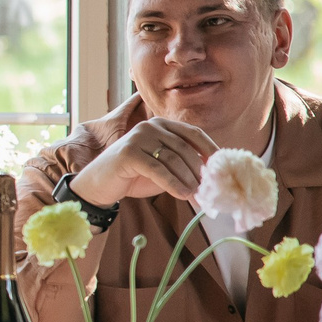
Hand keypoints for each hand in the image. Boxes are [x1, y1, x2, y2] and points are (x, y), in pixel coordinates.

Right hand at [73, 116, 219, 206]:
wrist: (99, 184)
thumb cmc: (134, 176)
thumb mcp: (163, 167)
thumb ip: (183, 165)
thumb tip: (212, 175)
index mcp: (161, 125)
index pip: (194, 133)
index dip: (211, 150)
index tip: (223, 168)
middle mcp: (150, 126)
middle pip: (185, 148)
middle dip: (199, 171)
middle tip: (209, 190)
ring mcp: (138, 137)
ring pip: (173, 159)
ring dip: (188, 180)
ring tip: (196, 196)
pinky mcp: (128, 153)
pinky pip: (158, 169)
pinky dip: (173, 183)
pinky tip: (182, 195)